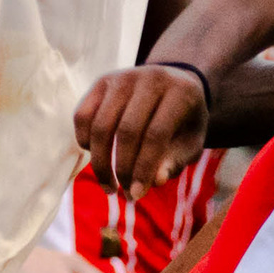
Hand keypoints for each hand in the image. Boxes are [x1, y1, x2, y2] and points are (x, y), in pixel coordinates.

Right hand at [77, 61, 209, 194]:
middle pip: (127, 131)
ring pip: (100, 125)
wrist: (173, 83)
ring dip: (100, 162)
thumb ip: (176, 162)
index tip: (136, 195)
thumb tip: (156, 181)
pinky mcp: (101, 82)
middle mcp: (150, 78)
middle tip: (124, 194)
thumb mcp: (191, 142)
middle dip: (122, 169)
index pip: (156, 135)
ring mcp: (122, 77)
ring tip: (109, 186)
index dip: (144, 169)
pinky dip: (84, 141)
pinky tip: (97, 157)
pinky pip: (82, 116)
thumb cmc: (183, 121)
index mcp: (180, 92)